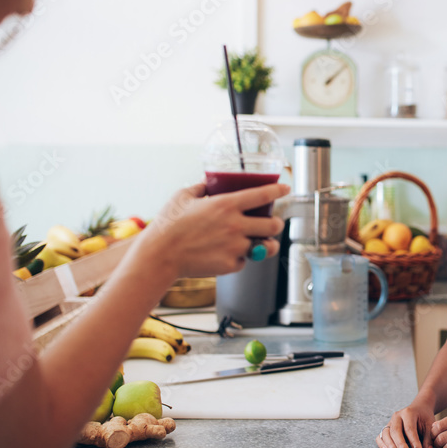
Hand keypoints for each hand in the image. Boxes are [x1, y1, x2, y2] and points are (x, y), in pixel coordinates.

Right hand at [139, 181, 288, 277]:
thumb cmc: (168, 225)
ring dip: (268, 244)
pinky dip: (240, 258)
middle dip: (277, 223)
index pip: (263, 195)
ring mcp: (235, 247)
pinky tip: (229, 254)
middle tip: (274, 223)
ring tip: (263, 242)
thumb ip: (201, 187)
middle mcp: (235, 225)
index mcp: (226, 205)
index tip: (286, 189)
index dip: (279, 191)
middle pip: (273, 224)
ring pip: (265, 246)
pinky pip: (244, 261)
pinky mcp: (231, 265)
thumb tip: (209, 181)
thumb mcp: (183, 196)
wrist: (160, 256)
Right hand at [376, 401, 434, 447]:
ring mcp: (390, 422)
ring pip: (386, 434)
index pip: (410, 429)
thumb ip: (429, 439)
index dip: (414, 443)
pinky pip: (380, 436)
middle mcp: (397, 416)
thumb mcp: (430, 425)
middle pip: (395, 431)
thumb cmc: (424, 418)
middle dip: (401, 445)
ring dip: (391, 446)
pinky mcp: (386, 428)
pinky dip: (382, 444)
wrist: (418, 409)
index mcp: (408, 412)